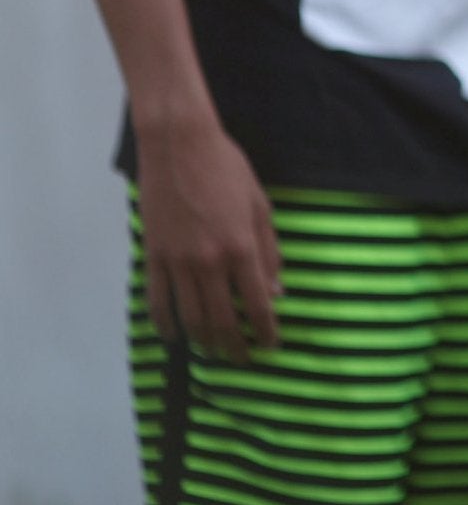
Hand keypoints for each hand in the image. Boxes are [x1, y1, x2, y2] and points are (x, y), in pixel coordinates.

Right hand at [134, 115, 281, 362]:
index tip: (272, 345)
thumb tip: (276, 291)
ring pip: (190, 316)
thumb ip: (269, 251)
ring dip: (204, 341)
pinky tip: (175, 337)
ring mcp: (177, 261)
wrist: (179, 146)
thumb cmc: (227, 169)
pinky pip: (157, 300)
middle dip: (235, 345)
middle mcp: (209, 262)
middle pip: (221, 320)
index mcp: (241, 248)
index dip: (266, 330)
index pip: (256, 304)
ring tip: (216, 352)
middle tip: (244, 358)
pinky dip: (165, 324)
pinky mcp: (153, 256)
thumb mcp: (260, 205)